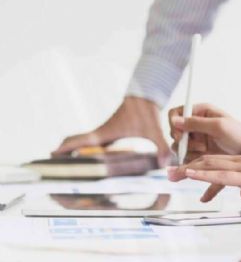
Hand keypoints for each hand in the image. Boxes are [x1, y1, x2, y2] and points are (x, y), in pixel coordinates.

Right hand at [53, 96, 170, 165]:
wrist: (144, 95)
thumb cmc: (145, 111)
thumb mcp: (154, 131)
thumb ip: (162, 148)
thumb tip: (167, 163)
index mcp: (104, 133)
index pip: (78, 141)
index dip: (64, 149)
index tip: (52, 157)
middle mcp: (100, 132)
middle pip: (75, 141)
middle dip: (64, 153)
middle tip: (56, 166)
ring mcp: (103, 131)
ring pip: (82, 141)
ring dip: (73, 150)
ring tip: (69, 167)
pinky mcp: (109, 130)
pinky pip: (91, 141)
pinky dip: (85, 148)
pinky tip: (92, 159)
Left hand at [167, 153, 240, 202]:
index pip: (221, 160)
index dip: (201, 164)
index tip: (186, 169)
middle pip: (211, 160)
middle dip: (188, 166)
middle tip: (170, 171)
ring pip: (212, 165)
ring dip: (189, 169)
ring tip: (171, 174)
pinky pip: (222, 175)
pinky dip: (204, 174)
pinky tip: (191, 174)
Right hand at [168, 104, 240, 162]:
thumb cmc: (237, 134)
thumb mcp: (218, 125)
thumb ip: (196, 122)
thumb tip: (175, 120)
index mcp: (200, 112)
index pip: (176, 113)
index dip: (174, 123)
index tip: (180, 133)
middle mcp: (195, 124)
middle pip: (174, 131)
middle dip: (183, 139)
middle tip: (198, 144)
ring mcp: (195, 138)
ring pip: (178, 144)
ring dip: (189, 149)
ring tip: (205, 149)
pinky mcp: (197, 151)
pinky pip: (185, 155)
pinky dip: (191, 157)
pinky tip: (204, 156)